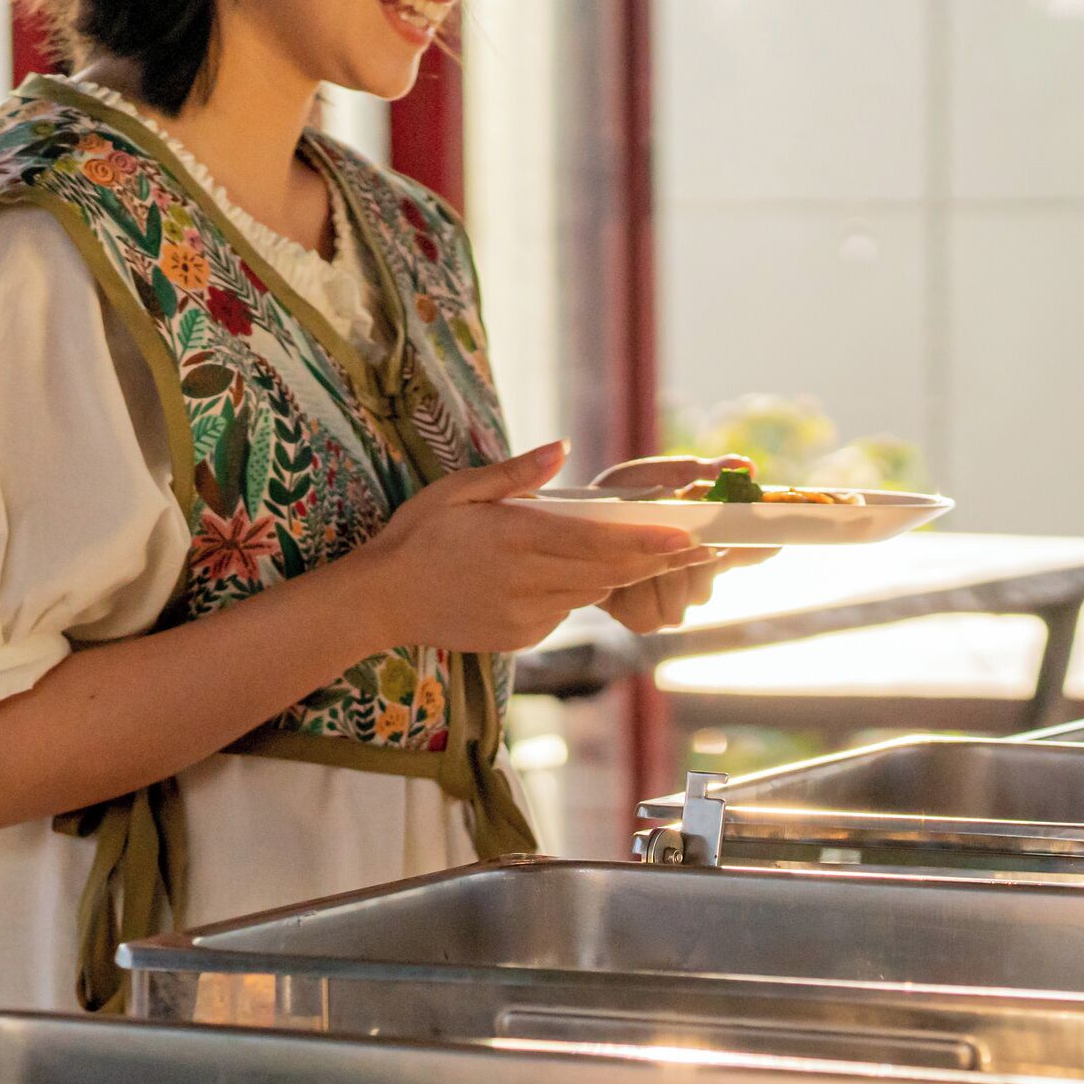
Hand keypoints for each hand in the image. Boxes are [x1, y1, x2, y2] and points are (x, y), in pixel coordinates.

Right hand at [343, 443, 709, 652]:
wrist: (380, 602)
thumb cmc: (416, 536)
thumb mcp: (458, 490)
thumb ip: (515, 473)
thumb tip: (563, 446)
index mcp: (516, 538)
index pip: (598, 542)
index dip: (649, 542)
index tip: (690, 537)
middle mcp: (528, 581)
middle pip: (609, 572)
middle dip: (658, 561)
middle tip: (703, 549)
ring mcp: (526, 615)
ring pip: (592, 592)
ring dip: (618, 574)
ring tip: (658, 556)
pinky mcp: (522, 637)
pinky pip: (565, 611)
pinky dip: (575, 592)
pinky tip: (569, 576)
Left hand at [590, 454, 777, 630]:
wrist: (574, 523)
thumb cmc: (622, 496)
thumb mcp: (663, 476)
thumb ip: (704, 472)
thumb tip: (748, 467)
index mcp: (710, 541)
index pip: (750, 551)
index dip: (760, 550)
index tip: (774, 541)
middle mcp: (696, 577)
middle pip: (712, 585)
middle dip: (691, 561)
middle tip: (674, 536)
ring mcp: (673, 601)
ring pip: (685, 602)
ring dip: (663, 576)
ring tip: (640, 553)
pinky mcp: (642, 618)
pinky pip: (654, 617)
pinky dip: (638, 595)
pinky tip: (623, 576)